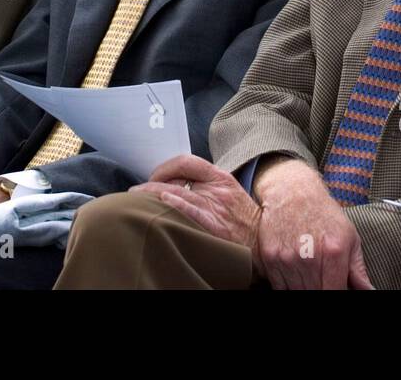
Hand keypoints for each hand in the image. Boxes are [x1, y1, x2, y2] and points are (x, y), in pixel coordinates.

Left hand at [132, 154, 261, 247]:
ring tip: (136, 199)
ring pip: (179, 193)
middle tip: (137, 191)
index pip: (187, 162)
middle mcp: (216, 189)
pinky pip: (192, 211)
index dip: (166, 167)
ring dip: (152, 194)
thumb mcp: (228, 192)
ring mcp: (215, 207)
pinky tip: (163, 202)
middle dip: (152, 182)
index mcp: (219, 178)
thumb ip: (205, 185)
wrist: (264, 240)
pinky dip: (176, 204)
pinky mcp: (215, 225)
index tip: (154, 177)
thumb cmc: (244, 219)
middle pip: (178, 176)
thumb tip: (175, 184)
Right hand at [254, 158, 372, 289]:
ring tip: (310, 270)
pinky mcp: (270, 258)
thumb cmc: (323, 213)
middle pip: (315, 294)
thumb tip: (368, 292)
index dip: (336, 292)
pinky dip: (288, 284)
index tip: (336, 286)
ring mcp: (287, 258)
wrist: (292, 191)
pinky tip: (295, 269)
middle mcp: (310, 258)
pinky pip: (280, 287)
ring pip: (297, 292)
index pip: (334, 293)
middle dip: (322, 288)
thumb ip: (359, 270)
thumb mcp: (349, 237)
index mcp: (334, 253)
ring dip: (305, 286)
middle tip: (324, 276)